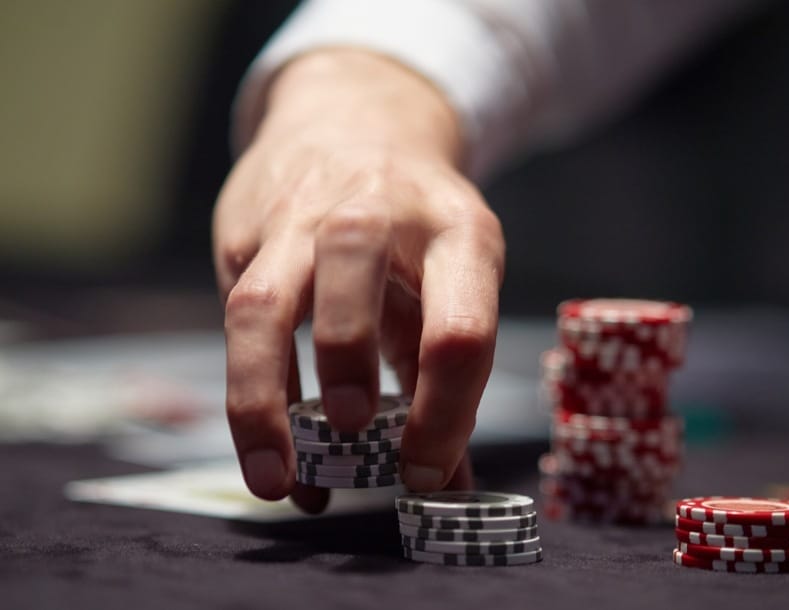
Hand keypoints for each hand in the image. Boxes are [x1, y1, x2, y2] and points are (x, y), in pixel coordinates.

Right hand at [213, 49, 503, 510]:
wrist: (354, 120)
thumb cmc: (416, 224)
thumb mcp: (455, 275)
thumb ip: (449, 374)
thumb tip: (447, 480)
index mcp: (457, 232)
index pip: (459, 327)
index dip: (446, 412)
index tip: (426, 473)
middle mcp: (376, 213)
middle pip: (353, 269)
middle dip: (347, 354)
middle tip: (354, 429)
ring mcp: (300, 218)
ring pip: (263, 303)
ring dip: (263, 396)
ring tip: (277, 479)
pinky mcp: (245, 234)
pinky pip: (236, 317)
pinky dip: (249, 389)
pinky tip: (266, 445)